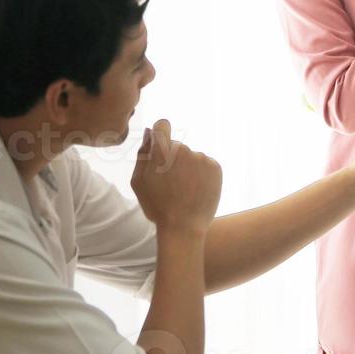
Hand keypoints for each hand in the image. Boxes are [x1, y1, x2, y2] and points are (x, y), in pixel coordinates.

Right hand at [130, 119, 222, 235]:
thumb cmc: (156, 206)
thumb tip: (149, 132)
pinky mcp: (215, 167)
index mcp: (162, 151)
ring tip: (184, 190)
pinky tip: (195, 190)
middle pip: (176, 146)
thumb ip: (143, 154)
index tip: (160, 146)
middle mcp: (184, 150)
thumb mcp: (138, 181)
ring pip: (191, 157)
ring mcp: (202, 158)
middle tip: (169, 183)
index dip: (160, 134)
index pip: (162, 125)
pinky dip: (200, 174)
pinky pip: (205, 164)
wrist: (183, 227)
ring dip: (187, 168)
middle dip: (172, 159)